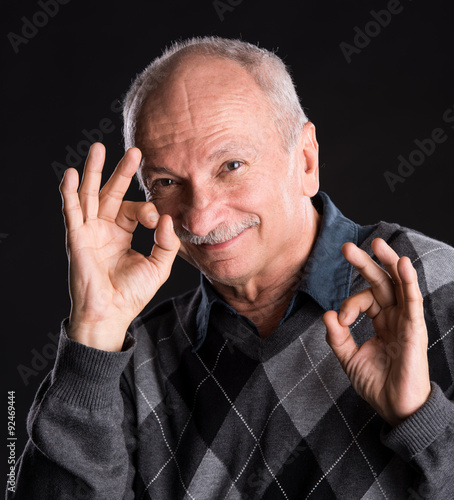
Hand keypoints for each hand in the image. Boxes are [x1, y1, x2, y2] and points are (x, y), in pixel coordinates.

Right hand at [60, 143, 179, 350]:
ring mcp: (89, 231)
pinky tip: (71, 174)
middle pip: (112, 193)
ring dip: (93, 172)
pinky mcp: (77, 238)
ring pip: (90, 195)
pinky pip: (72, 212)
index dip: (146, 209)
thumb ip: (167, 242)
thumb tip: (166, 217)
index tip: (154, 220)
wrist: (112, 314)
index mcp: (122, 233)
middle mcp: (104, 228)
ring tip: (98, 148)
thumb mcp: (159, 266)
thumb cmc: (132, 293)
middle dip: (121, 172)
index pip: (133, 209)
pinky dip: (70, 193)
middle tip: (135, 151)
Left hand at [324, 238, 430, 426]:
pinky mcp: (414, 330)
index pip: (364, 299)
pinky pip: (412, 301)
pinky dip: (408, 282)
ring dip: (388, 262)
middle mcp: (394, 317)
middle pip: (380, 282)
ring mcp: (406, 321)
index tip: (340, 320)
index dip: (349, 304)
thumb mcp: (349, 358)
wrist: (395, 408)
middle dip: (364, 263)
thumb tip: (326, 314)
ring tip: (377, 243)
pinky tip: (402, 264)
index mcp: (381, 321)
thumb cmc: (377, 383)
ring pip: (399, 284)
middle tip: (346, 248)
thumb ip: (337, 337)